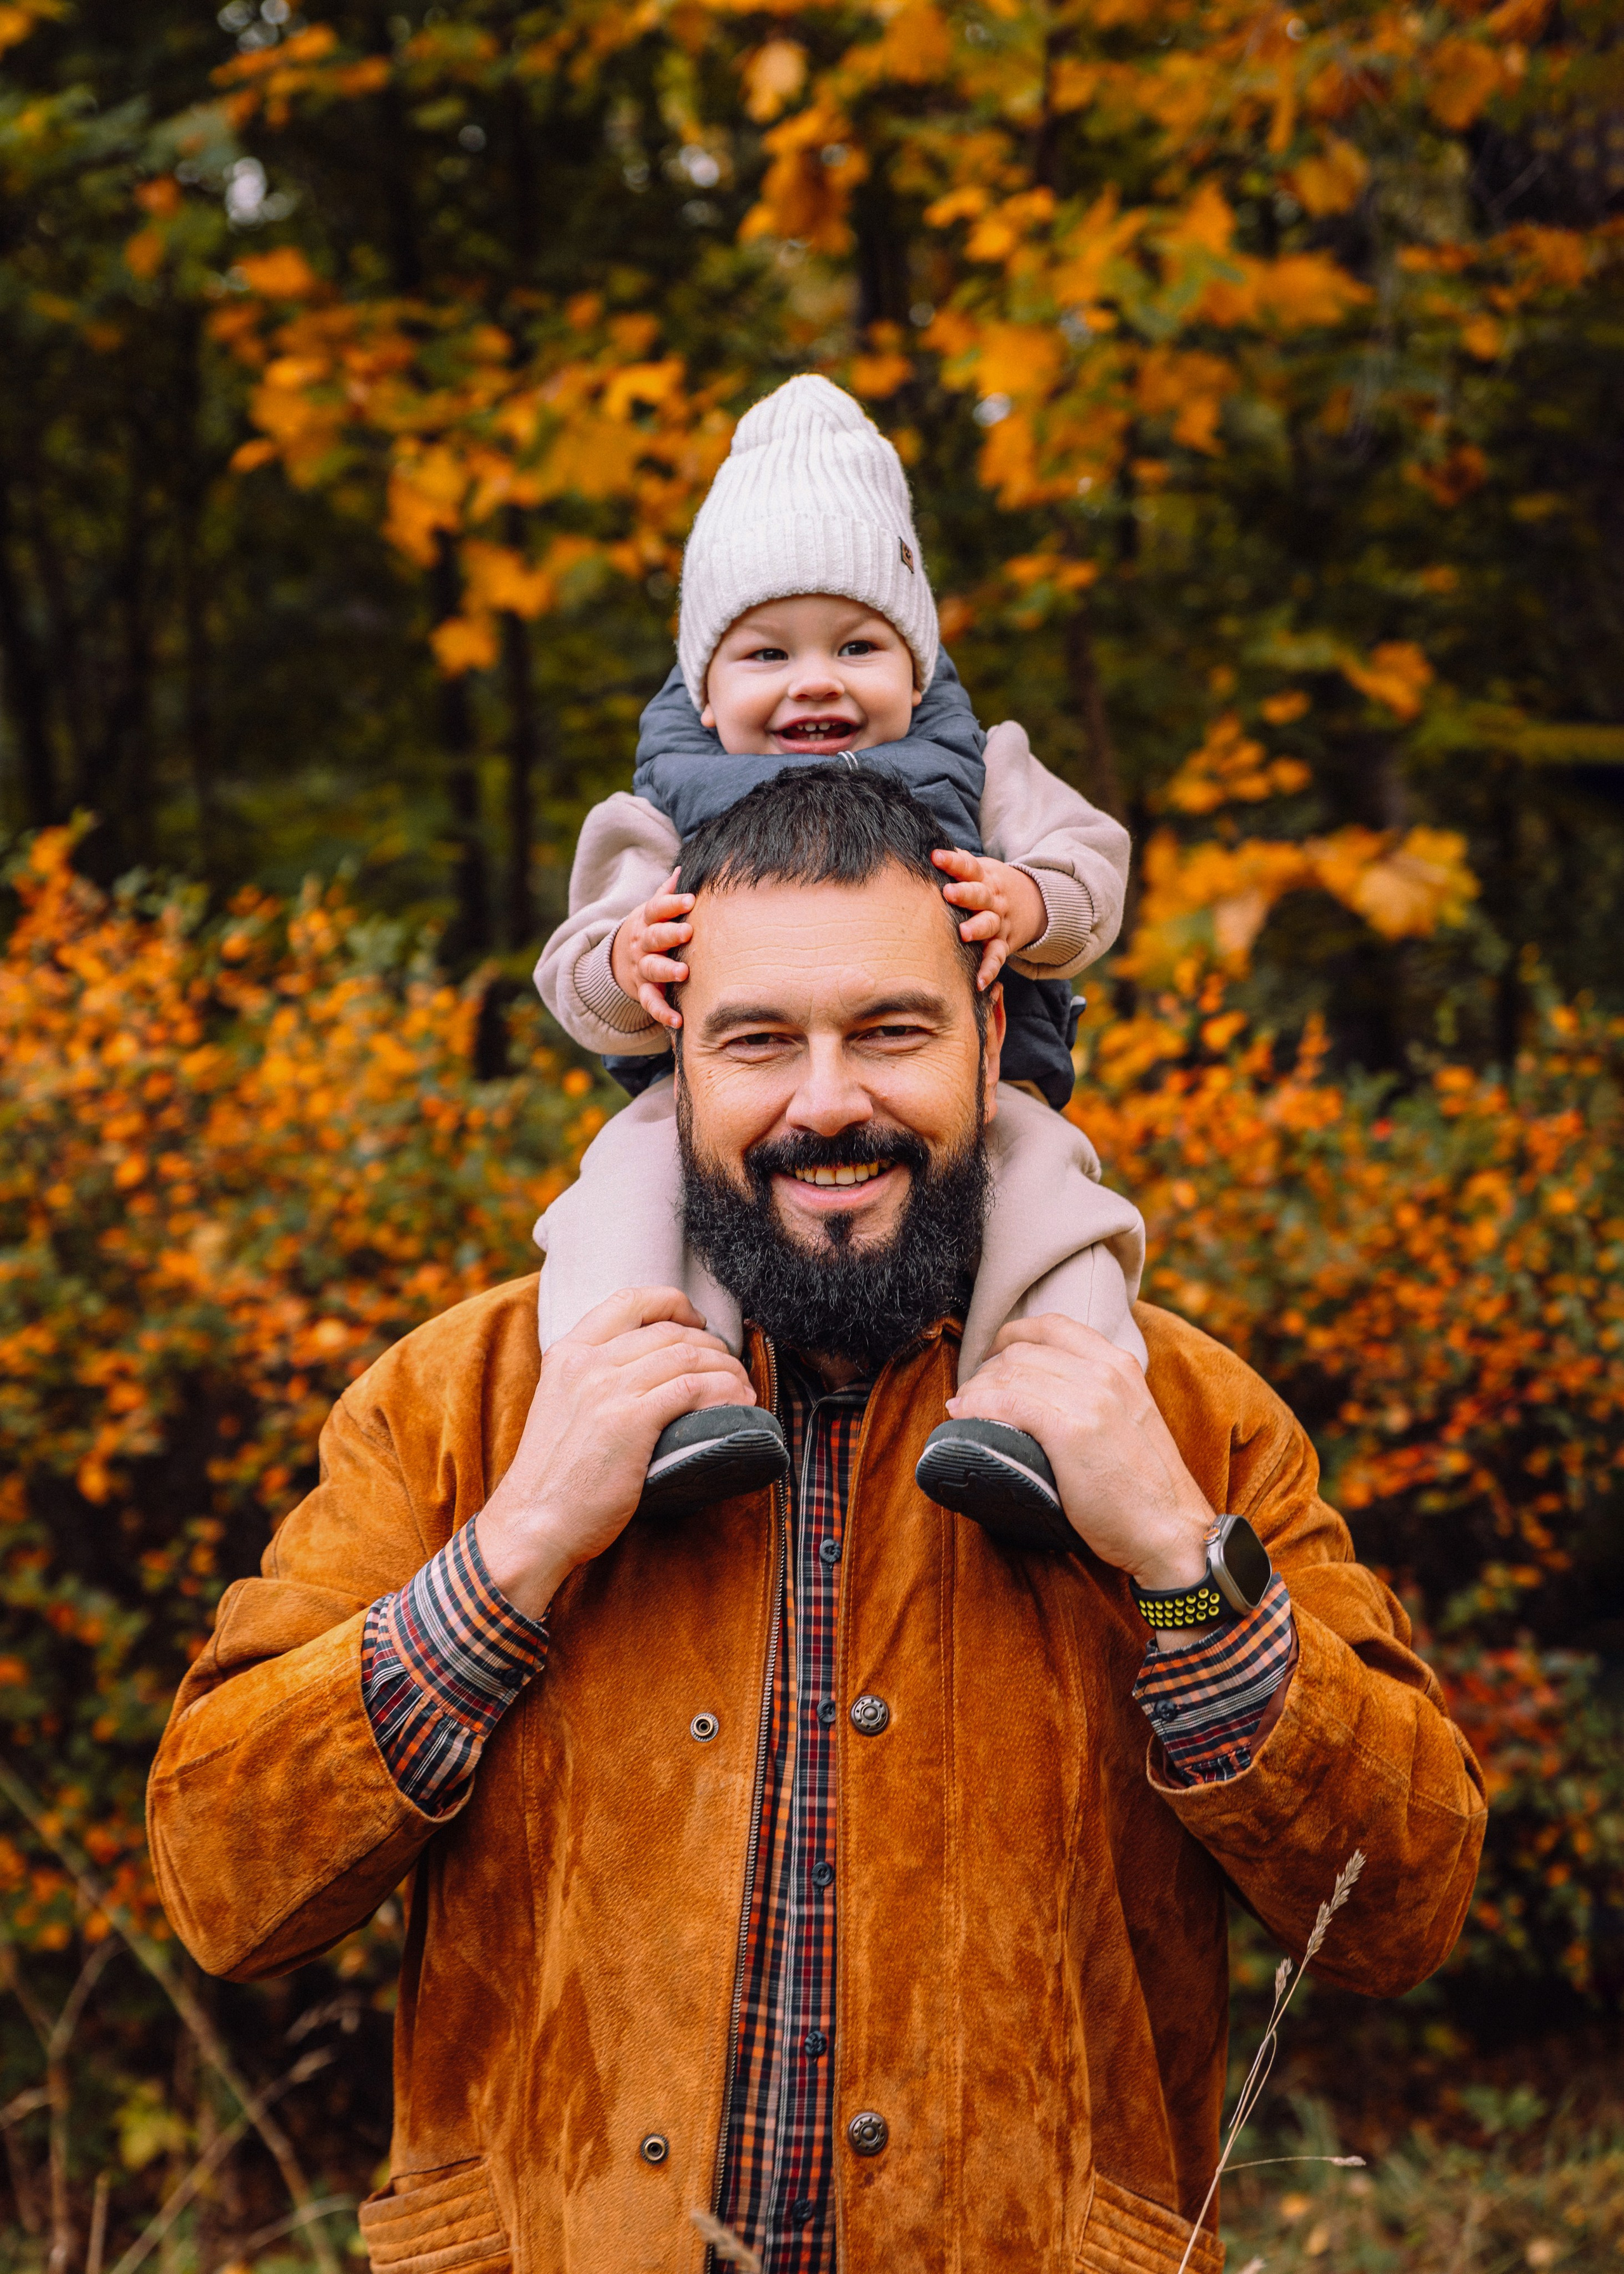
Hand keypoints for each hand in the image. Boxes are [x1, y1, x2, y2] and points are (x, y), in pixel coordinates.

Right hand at [475, 1288, 755, 1619]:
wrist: (533, 1525)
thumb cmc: (553, 1477)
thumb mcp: (561, 1407)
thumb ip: (592, 1380)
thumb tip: (647, 1368)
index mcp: (567, 1353)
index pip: (630, 1300)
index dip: (674, 1303)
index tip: (697, 1322)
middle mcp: (586, 1362)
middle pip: (669, 1330)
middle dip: (712, 1345)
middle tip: (730, 1367)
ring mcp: (608, 1389)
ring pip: (688, 1355)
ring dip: (727, 1369)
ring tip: (742, 1388)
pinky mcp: (632, 1421)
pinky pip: (694, 1388)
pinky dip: (724, 1391)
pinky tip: (737, 1404)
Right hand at [609, 868, 694, 1030]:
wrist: (618, 960)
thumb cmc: (648, 931)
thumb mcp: (651, 910)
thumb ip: (666, 893)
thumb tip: (683, 869)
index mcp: (646, 922)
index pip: (657, 909)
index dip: (672, 903)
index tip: (690, 899)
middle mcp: (642, 944)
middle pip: (654, 937)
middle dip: (670, 935)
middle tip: (688, 933)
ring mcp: (642, 969)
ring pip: (652, 969)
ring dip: (667, 971)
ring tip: (683, 973)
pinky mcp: (643, 991)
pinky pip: (651, 1003)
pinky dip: (663, 1013)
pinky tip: (678, 1020)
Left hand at [931, 849, 1047, 988]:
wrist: (1032, 902)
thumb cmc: (989, 885)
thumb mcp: (980, 869)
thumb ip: (958, 863)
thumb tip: (926, 845)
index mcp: (984, 878)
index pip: (969, 867)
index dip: (953, 861)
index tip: (935, 856)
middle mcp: (992, 899)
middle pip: (980, 895)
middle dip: (965, 894)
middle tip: (949, 893)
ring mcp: (999, 922)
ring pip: (989, 925)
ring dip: (978, 929)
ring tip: (964, 934)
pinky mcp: (1003, 944)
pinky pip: (997, 957)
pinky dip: (989, 970)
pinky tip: (979, 982)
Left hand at [946, 1315, 1213, 1590]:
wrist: (1170, 1531)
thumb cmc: (1141, 1486)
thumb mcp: (1128, 1419)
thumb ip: (1094, 1394)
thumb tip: (1039, 1388)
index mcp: (1120, 1364)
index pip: (1051, 1326)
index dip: (1010, 1336)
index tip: (991, 1359)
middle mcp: (1106, 1372)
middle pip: (1024, 1350)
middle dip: (987, 1370)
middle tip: (971, 1395)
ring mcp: (1090, 1398)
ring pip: (1010, 1373)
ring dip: (976, 1389)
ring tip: (963, 1408)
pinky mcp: (1070, 1430)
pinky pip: (1007, 1401)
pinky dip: (977, 1405)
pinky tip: (962, 1416)